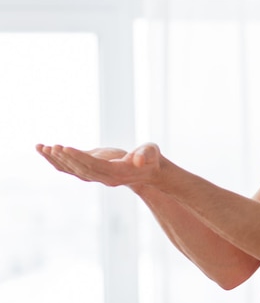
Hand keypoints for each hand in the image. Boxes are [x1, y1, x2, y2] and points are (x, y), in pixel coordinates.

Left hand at [36, 143, 163, 187]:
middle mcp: (105, 178)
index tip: (65, 148)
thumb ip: (146, 155)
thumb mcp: (152, 153)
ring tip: (41, 147)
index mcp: (117, 173)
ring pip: (73, 170)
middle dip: (64, 158)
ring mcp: (97, 177)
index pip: (94, 166)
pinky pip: (72, 169)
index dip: (79, 157)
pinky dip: (58, 161)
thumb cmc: (151, 159)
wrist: (149, 171)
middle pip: (81, 169)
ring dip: (57, 159)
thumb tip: (139, 159)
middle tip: (50, 146)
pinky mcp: (93, 172)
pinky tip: (47, 152)